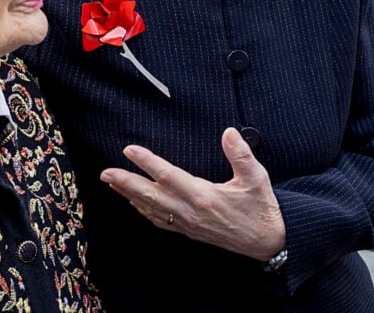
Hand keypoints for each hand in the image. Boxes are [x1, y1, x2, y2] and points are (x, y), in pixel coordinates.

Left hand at [101, 127, 285, 261]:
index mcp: (205, 196)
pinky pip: (160, 221)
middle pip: (151, 195)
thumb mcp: (257, 177)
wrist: (268, 241)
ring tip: (112, 183)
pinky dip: (143, 211)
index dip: (147, 162)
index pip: (169, 175)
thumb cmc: (262, 208)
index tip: (130, 150)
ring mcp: (188, 224)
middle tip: (106, 172)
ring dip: (129, 196)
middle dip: (126, 183)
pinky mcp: (189, 231)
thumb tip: (229, 132)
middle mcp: (191, 212)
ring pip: (151, 209)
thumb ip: (241, 154)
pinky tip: (134, 203)